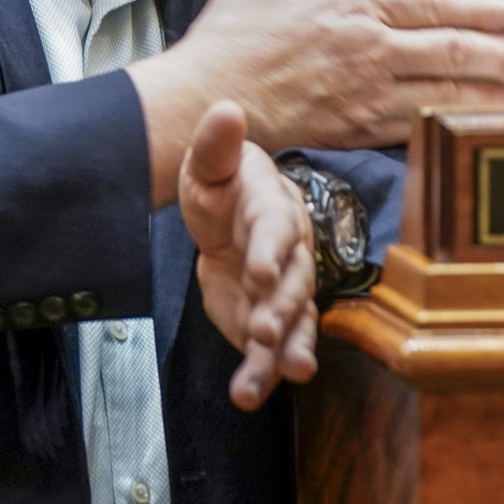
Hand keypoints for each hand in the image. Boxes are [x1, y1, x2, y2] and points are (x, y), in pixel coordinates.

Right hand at [128, 0, 503, 201]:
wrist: (201, 102)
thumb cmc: (230, 39)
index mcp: (353, 5)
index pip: (434, 5)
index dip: (482, 11)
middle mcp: (368, 48)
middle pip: (453, 50)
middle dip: (502, 55)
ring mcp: (365, 93)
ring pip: (445, 92)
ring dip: (492, 93)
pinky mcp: (356, 131)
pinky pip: (419, 127)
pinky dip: (454, 125)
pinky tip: (478, 126)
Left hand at [179, 100, 318, 410]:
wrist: (233, 217)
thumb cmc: (224, 186)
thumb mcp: (208, 164)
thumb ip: (215, 144)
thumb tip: (227, 109)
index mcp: (272, 209)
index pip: (274, 227)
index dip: (271, 248)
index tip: (261, 269)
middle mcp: (289, 253)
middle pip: (293, 280)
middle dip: (282, 306)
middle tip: (266, 330)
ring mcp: (284, 291)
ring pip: (295, 321)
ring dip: (289, 347)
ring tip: (285, 372)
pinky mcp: (272, 320)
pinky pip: (275, 349)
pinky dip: (265, 373)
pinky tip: (250, 394)